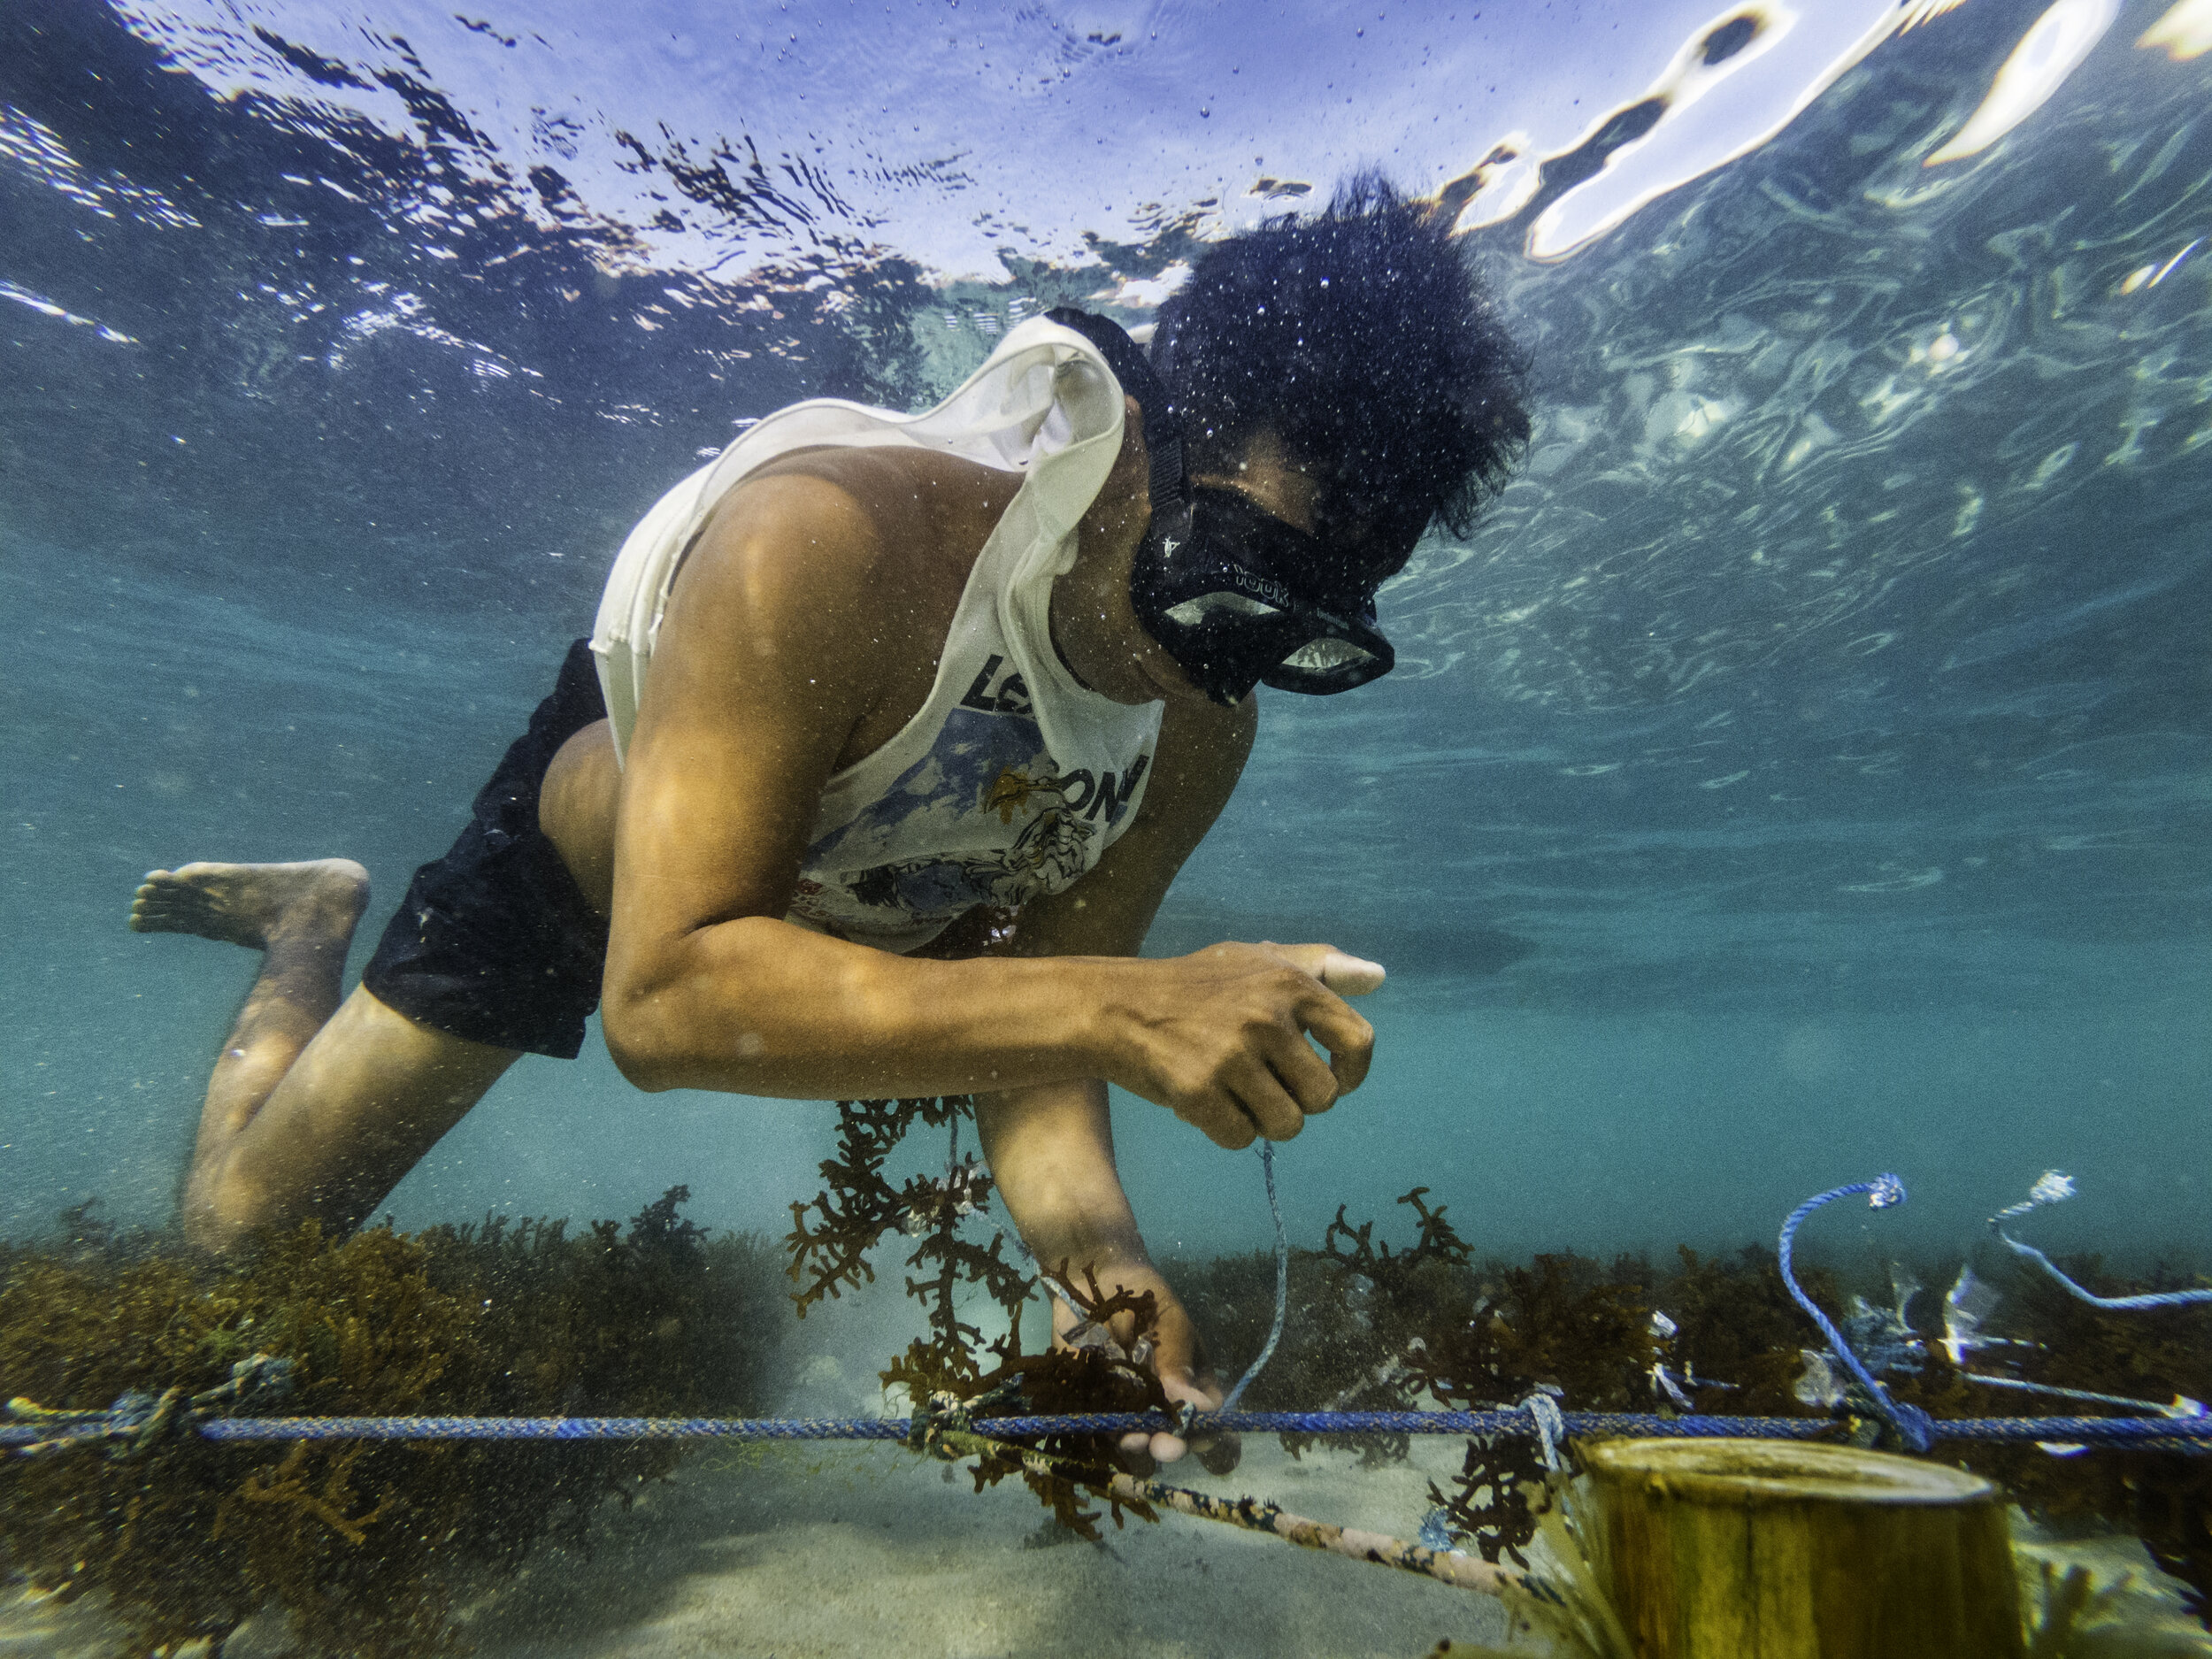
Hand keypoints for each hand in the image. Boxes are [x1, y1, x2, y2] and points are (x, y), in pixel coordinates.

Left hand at [1049, 1260, 1239, 1473]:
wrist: (1093, 1272)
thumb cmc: (1143, 1295)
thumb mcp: (1170, 1325)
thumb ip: (1178, 1365)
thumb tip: (1199, 1408)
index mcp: (1187, 1381)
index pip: (1203, 1416)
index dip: (1203, 1431)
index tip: (1198, 1437)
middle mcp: (1156, 1398)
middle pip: (1166, 1433)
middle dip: (1166, 1444)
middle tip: (1165, 1447)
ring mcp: (1121, 1401)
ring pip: (1131, 1435)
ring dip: (1134, 1442)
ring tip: (1134, 1440)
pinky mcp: (1085, 1396)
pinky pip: (1093, 1421)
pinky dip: (1098, 1430)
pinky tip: (1101, 1432)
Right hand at [1101, 942, 1384, 1148]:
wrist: (1115, 1006)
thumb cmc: (1195, 986)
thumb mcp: (1258, 961)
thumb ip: (1321, 967)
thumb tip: (1379, 976)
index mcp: (1291, 984)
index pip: (1359, 1042)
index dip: (1351, 1074)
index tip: (1331, 1082)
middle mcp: (1267, 1017)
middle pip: (1323, 1098)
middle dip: (1298, 1103)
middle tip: (1263, 1086)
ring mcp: (1232, 1054)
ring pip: (1286, 1126)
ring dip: (1263, 1122)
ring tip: (1236, 1096)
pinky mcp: (1198, 1089)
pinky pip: (1240, 1139)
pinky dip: (1225, 1130)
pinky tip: (1205, 1104)